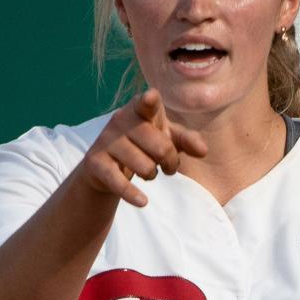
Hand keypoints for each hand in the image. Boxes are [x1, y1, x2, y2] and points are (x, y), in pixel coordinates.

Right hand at [78, 89, 207, 207]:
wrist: (104, 167)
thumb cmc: (143, 145)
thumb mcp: (166, 138)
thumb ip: (187, 140)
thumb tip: (203, 150)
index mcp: (139, 110)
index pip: (146, 104)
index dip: (149, 101)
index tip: (151, 97)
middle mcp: (121, 120)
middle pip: (162, 148)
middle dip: (171, 162)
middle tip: (168, 166)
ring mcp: (106, 140)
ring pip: (145, 167)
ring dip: (152, 175)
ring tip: (148, 171)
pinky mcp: (96, 162)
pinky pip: (120, 183)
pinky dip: (133, 195)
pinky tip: (143, 202)